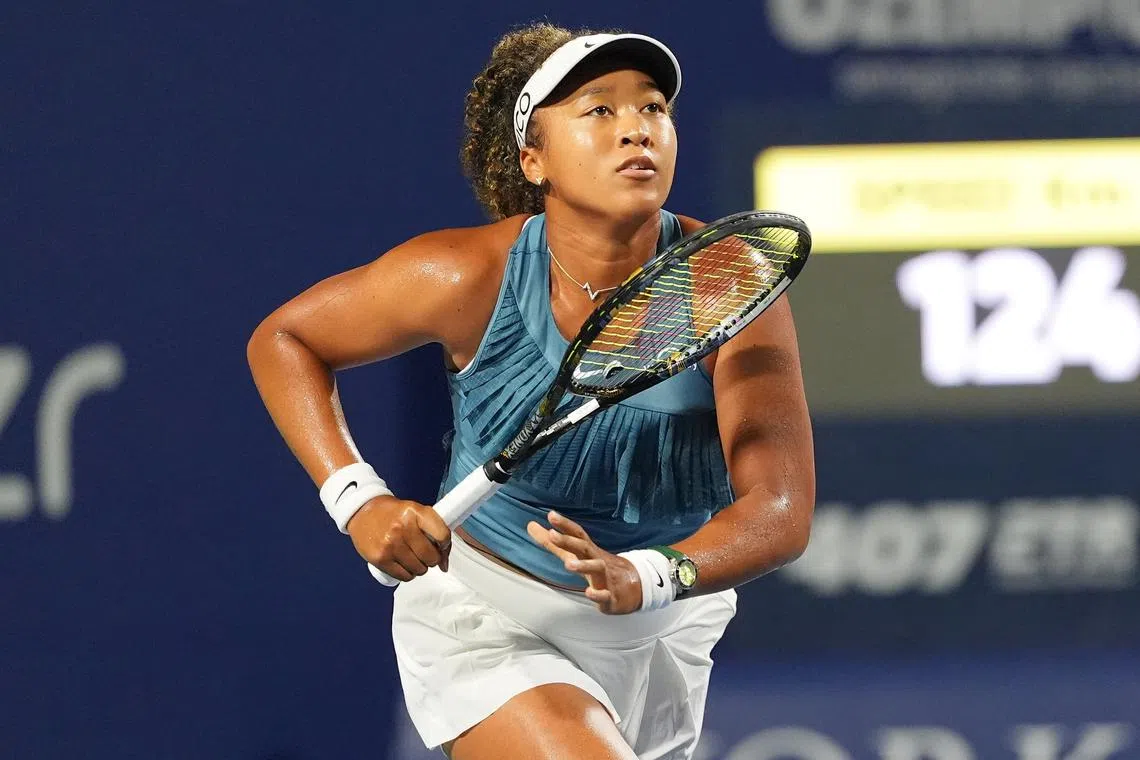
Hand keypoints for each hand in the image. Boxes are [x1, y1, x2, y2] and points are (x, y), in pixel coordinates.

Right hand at [346, 496, 450, 581]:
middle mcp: (403, 528)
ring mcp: (390, 544)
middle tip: (425, 554)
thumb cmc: (393, 513)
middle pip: (431, 557)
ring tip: (413, 558)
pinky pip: (404, 576)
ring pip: (419, 569)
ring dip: (420, 567)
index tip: (442, 547)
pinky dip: (408, 574)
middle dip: (432, 559)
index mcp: (415, 512)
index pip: (442, 535)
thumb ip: (433, 530)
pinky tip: (404, 565)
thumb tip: (445, 564)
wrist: (362, 512)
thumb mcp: (415, 511)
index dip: (445, 545)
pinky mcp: (380, 559)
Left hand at [526, 511, 642, 614]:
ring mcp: (605, 577)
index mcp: (588, 551)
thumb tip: (530, 526)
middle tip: (552, 534)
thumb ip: (553, 544)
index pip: (576, 534)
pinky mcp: (610, 596)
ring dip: (584, 565)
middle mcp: (597, 560)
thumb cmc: (599, 568)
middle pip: (584, 547)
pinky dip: (598, 594)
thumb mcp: (576, 555)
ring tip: (568, 564)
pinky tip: (589, 593)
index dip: (564, 525)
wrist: (634, 587)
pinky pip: (605, 595)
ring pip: (597, 568)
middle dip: (569, 541)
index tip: (551, 515)